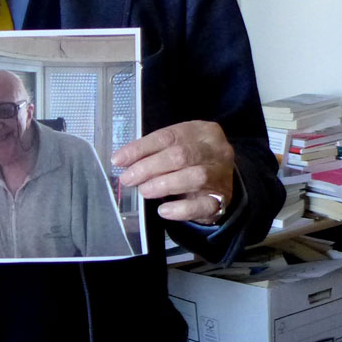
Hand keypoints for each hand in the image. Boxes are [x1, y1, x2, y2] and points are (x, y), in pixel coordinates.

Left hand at [112, 120, 234, 223]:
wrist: (222, 182)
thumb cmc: (192, 160)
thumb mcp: (177, 146)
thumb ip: (154, 150)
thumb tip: (122, 160)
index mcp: (203, 131)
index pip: (167, 136)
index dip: (140, 149)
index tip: (118, 160)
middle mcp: (216, 151)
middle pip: (180, 156)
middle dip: (148, 168)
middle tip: (128, 179)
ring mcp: (221, 175)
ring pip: (193, 177)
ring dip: (162, 185)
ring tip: (144, 191)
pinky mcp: (222, 200)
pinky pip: (202, 205)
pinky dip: (180, 209)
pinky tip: (164, 211)